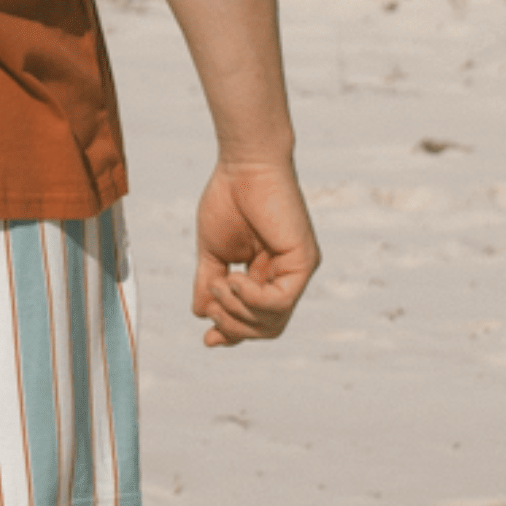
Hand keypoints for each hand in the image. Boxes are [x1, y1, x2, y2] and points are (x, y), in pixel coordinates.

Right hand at [193, 160, 320, 347]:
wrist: (243, 166)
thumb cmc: (228, 200)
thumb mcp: (212, 253)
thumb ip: (209, 285)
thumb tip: (202, 315)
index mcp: (267, 275)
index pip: (257, 321)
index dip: (233, 335)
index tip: (208, 339)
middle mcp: (287, 276)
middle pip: (266, 329)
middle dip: (233, 327)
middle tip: (212, 302)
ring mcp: (298, 270)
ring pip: (272, 322)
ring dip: (237, 310)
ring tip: (220, 283)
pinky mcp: (304, 262)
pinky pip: (279, 302)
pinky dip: (251, 298)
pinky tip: (234, 279)